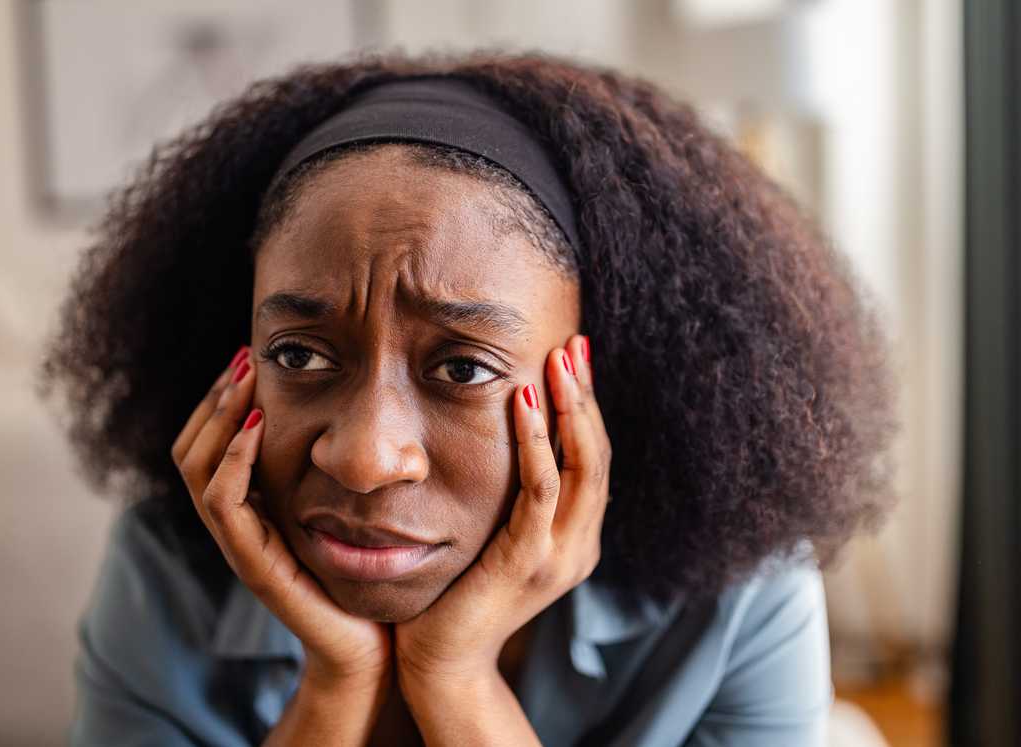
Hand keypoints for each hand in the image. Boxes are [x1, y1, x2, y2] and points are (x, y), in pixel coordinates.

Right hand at [171, 346, 391, 688]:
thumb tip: (342, 413)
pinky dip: (233, 461)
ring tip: (244, 380)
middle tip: (243, 356)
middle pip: (191, 451)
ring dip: (218, 418)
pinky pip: (225, 505)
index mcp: (251, 511)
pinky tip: (255, 428)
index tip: (248, 359)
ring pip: (197, 471)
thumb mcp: (342, 509)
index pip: (207, 446)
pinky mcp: (255, 566)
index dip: (219, 402)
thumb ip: (327, 470)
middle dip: (214, 398)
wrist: (374, 648)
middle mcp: (236, 527)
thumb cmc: (364, 576)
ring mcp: (241, 547)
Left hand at [394, 334, 611, 686]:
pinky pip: (540, 491)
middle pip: (597, 454)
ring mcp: (560, 555)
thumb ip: (509, 495)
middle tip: (577, 342)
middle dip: (587, 394)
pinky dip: (537, 442)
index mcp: (575, 536)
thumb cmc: (457, 591)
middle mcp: (579, 544)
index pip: (592, 458)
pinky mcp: (528, 562)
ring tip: (559, 359)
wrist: (442, 661)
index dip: (587, 405)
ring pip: (580, 467)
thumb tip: (502, 436)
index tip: (576, 355)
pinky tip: (525, 402)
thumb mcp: (494, 534)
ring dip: (571, 407)